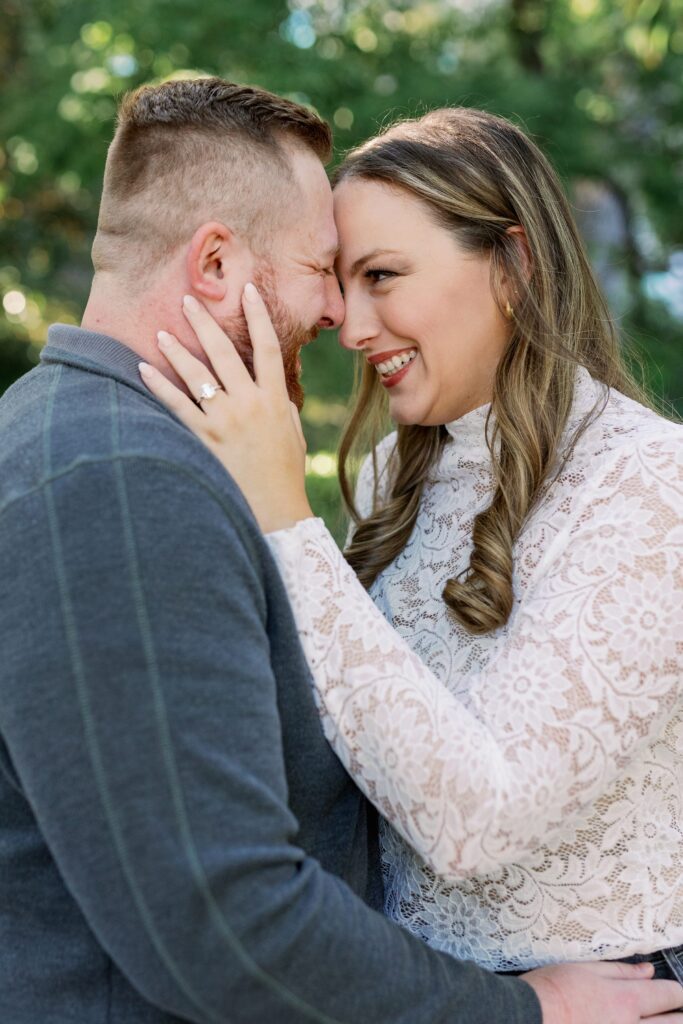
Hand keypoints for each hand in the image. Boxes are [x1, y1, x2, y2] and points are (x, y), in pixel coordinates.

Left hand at [140, 286, 313, 533]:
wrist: (275, 510)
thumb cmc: (285, 474)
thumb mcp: (292, 435)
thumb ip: (283, 407)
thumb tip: (274, 388)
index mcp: (275, 399)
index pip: (268, 348)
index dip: (258, 316)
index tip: (247, 291)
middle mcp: (250, 404)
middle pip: (225, 352)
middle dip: (206, 324)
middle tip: (188, 301)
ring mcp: (225, 420)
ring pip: (197, 375)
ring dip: (177, 351)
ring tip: (161, 333)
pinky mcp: (204, 438)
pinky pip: (177, 405)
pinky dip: (159, 386)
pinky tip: (143, 370)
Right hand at [521, 960, 682, 1022]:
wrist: (528, 1018)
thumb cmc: (551, 990)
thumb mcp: (584, 969)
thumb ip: (620, 971)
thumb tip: (647, 971)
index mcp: (624, 1000)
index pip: (667, 995)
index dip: (677, 992)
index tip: (676, 993)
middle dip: (678, 1015)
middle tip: (676, 1011)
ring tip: (658, 1019)